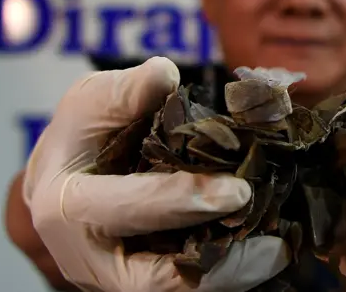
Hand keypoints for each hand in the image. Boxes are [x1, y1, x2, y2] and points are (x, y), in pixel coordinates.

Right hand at [23, 57, 289, 291]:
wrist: (66, 180)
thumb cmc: (83, 136)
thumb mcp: (92, 102)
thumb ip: (127, 91)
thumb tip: (165, 74)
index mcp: (66, 206)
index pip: (126, 210)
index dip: (183, 201)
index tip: (239, 190)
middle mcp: (88, 257)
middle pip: (154, 279)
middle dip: (220, 261)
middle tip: (277, 244)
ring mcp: (116, 278)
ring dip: (232, 277)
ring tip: (280, 253)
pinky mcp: (144, 281)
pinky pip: (188, 287)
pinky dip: (229, 274)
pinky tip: (265, 255)